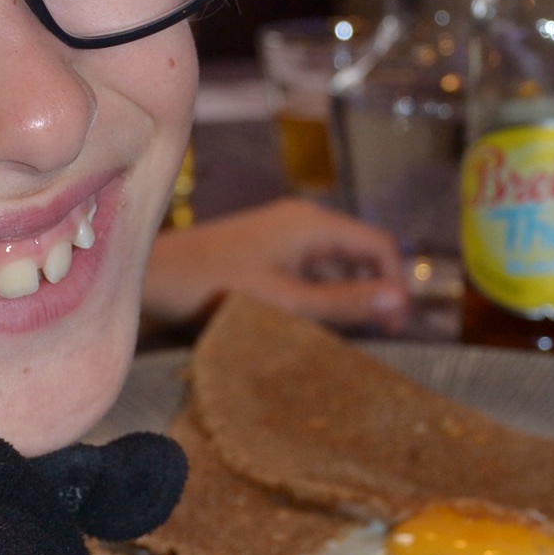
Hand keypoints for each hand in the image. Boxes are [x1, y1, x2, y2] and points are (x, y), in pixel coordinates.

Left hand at [143, 197, 409, 331]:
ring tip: (345, 333)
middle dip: (373, 289)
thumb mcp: (286, 303)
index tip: (393, 327)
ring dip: (346, 292)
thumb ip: (343, 302)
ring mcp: (282, 230)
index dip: (394, 284)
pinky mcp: (264, 246)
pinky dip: (320, 290)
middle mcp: (303, 219)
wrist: (153, 276)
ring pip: (334, 261)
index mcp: (313, 224)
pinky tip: (310, 321)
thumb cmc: (215, 289)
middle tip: (377, 335)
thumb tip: (400, 301)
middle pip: (360, 250)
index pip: (379, 245)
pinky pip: (309, 265)